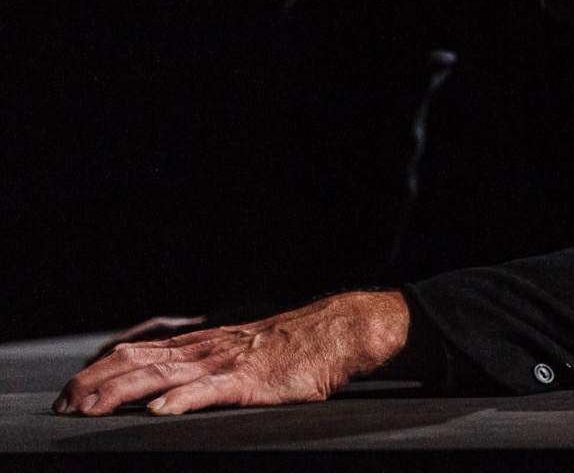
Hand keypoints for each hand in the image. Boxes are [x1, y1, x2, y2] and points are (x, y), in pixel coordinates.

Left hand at [54, 291, 409, 416]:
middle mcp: (205, 347)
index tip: (71, 389)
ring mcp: (226, 362)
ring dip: (121, 394)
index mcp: (202, 340)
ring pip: (162, 376)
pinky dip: (182, 401)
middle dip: (96, 384)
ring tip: (91, 409)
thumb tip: (174, 367)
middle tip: (65, 405)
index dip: (100, 368)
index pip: (138, 349)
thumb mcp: (240, 341)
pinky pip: (210, 391)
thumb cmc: (293, 342)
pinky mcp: (251, 382)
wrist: (338, 331)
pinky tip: (160, 411)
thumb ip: (206, 351)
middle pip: (138, 361)